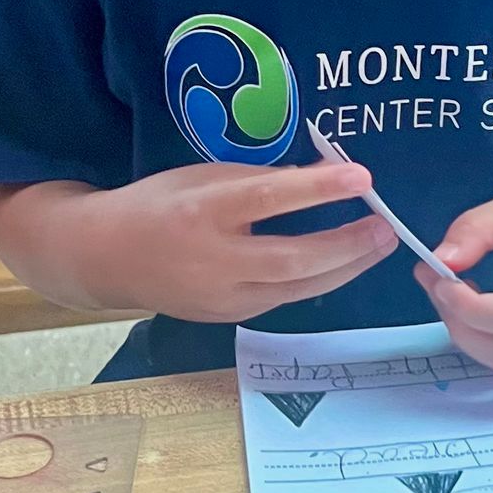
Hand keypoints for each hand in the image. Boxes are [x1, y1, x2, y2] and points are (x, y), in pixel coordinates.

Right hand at [52, 158, 394, 324]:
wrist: (107, 258)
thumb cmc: (159, 204)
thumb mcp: (204, 177)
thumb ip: (261, 180)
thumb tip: (323, 175)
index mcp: (203, 211)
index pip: (269, 199)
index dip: (318, 189)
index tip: (361, 178)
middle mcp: (214, 260)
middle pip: (294, 258)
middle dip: (347, 245)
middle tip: (386, 226)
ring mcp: (222, 296)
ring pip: (297, 287)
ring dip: (345, 267)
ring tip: (378, 246)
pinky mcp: (229, 316)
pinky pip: (283, 297)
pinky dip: (317, 280)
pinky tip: (343, 263)